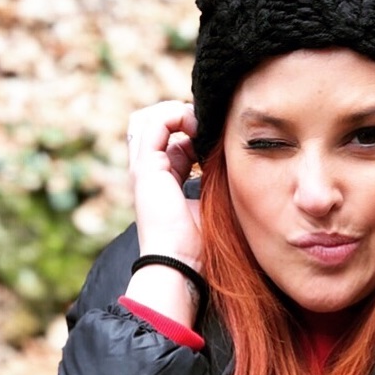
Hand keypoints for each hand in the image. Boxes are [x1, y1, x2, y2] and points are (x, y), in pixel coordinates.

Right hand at [126, 100, 202, 269]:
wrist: (180, 263)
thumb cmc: (199, 242)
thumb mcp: (209, 200)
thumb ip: (212, 176)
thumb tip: (231, 158)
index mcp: (161, 179)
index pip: (167, 138)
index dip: (191, 128)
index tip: (215, 134)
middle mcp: (148, 170)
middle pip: (151, 123)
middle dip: (178, 114)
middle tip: (206, 123)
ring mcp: (143, 168)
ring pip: (147, 118)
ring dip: (175, 112)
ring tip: (199, 122)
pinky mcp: (145, 167)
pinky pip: (153, 124)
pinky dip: (175, 116)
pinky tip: (196, 127)